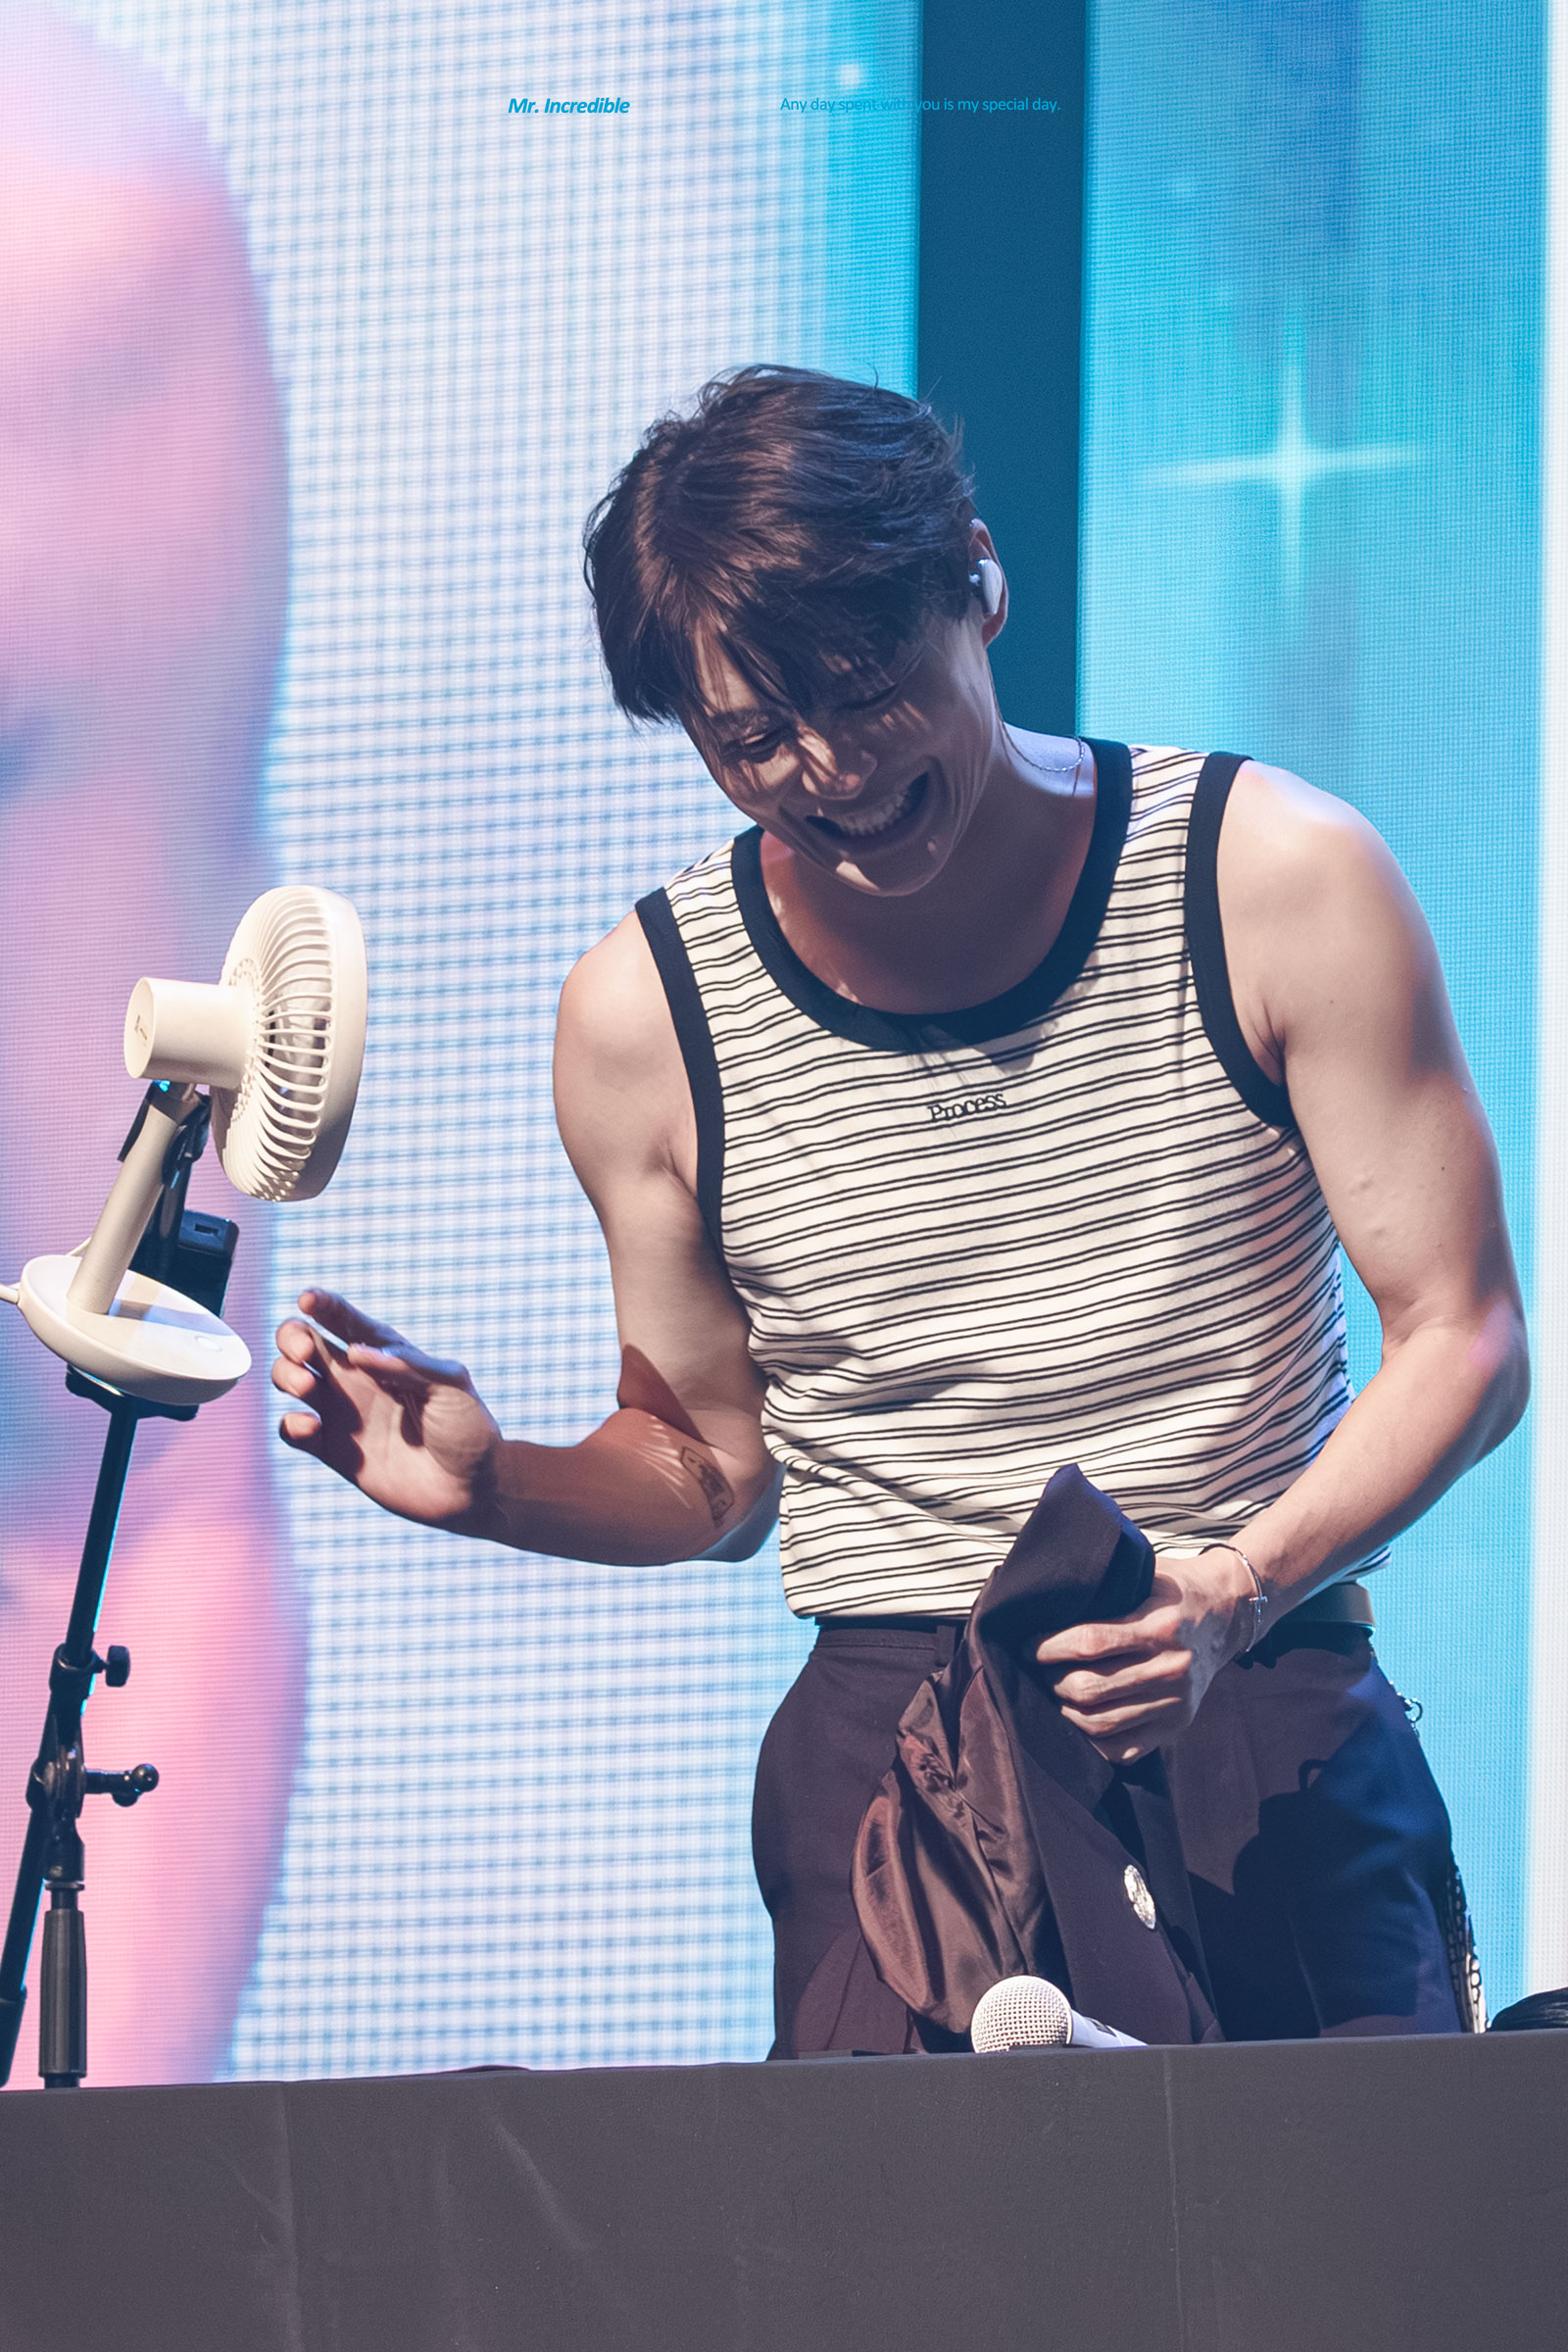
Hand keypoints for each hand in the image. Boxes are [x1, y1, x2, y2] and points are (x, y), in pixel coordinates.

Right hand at [271, 1289, 502, 1532]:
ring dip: (285, 1375)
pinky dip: (290, 1424)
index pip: (345, 1319)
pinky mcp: (333, 1451)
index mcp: (384, 1354)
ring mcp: (342, 1413)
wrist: (471, 1488)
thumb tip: (357, 1352)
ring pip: (289, 1379)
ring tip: (308, 1387)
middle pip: (302, 1341)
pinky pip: (292, 1430)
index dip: (322, 1304)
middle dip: (290, 1338)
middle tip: (306, 1354)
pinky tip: (311, 1427)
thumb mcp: (451, 1385)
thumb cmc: (468, 1428)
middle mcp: (357, 1378)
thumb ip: (409, 1365)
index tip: (307, 1300)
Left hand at [1033, 1550, 1256, 1764]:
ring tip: (1049, 1695)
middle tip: (1034, 1671)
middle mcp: (1171, 1668)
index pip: (1090, 1642)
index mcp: (1159, 1627)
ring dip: (1065, 1712)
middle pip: (1091, 1687)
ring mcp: (1176, 1702)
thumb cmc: (1174, 1589)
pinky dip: (1093, 1741)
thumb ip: (1105, 1588)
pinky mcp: (1178, 1725)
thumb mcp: (1146, 1575)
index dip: (1049, 1646)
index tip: (1024, 1645)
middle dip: (1050, 1681)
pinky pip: (1125, 1749)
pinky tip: (1075, 1722)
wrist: (1229, 1612)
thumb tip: (1044, 1598)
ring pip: (1102, 1723)